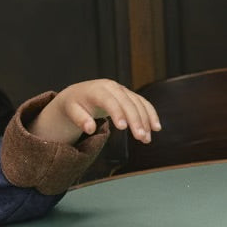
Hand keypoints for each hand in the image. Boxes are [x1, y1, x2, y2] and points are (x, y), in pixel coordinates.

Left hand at [39, 79, 160, 143]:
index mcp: (97, 90)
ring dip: (146, 120)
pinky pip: (143, 103)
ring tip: (147, 139)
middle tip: (141, 137)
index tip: (123, 128)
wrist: (79, 94)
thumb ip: (79, 119)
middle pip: (127, 103)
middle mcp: (112, 87)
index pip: (109, 101)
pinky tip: (156, 127)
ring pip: (138, 103)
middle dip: (136, 120)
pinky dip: (150, 114)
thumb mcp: (71, 111)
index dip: (117, 113)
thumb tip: (90, 129)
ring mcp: (122, 90)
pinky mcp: (128, 95)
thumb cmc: (74, 105)